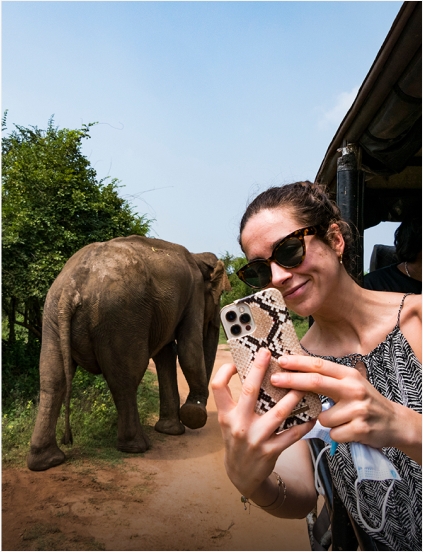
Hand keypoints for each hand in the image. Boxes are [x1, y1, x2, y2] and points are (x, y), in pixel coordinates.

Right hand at [211, 348, 315, 497]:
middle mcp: (238, 425)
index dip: (225, 371)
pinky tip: (313, 414)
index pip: (217, 387)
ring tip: (303, 383)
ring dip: (293, 396)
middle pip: (249, 391)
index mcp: (226, 415)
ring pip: (278, 412)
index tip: (236, 361)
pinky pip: (292, 434)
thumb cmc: (237, 441)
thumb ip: (237, 403)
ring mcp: (255, 438)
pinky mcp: (271, 451)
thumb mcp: (230, 423)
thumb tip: (255, 374)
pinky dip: (304, 423)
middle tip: (268, 352)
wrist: (241, 475)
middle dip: (259, 369)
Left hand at [271, 355, 418, 453]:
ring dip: (325, 422)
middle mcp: (353, 388)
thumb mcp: (351, 383)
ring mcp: (357, 409)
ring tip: (340, 420)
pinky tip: (348, 430)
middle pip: (316, 383)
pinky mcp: (360, 429)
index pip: (319, 366)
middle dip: (292, 380)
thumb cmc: (365, 401)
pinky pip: (333, 434)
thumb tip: (296, 371)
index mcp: (348, 375)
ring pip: (322, 417)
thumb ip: (328, 378)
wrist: (394, 422)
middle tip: (274, 379)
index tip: (281, 360)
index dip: (298, 363)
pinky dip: (336, 435)